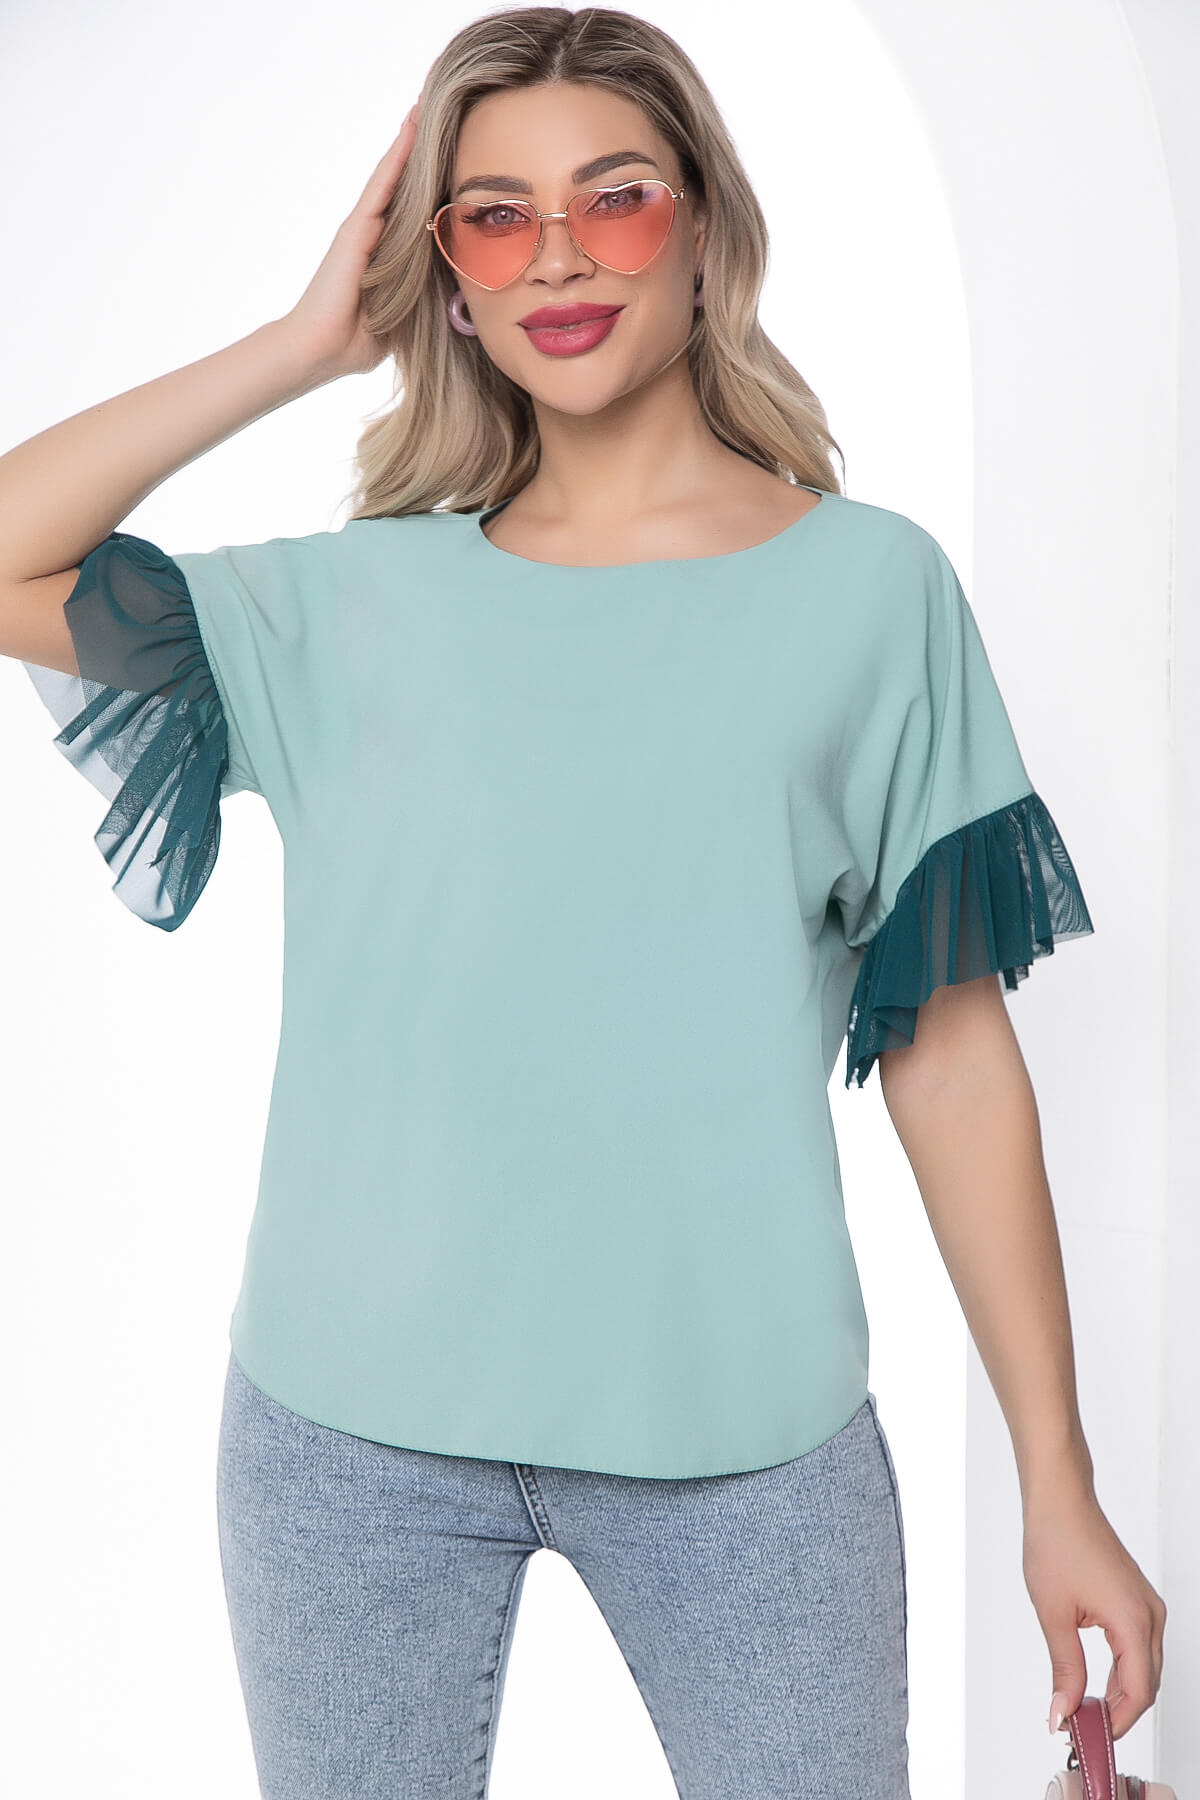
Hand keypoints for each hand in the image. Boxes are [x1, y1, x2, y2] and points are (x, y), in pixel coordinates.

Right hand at [276, 97, 422, 381]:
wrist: (321, 350)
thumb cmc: (358, 342)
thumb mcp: (405, 315)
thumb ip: (423, 297)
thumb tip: (458, 299)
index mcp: (386, 252)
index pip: (412, 209)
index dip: (429, 182)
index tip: (450, 156)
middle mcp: (372, 232)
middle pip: (402, 183)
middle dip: (418, 150)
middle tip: (440, 111)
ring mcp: (361, 226)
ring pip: (392, 175)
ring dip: (408, 140)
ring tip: (425, 105)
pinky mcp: (355, 228)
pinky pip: (382, 185)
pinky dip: (397, 157)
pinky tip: (411, 129)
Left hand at [1022, 1490, 1166, 1739]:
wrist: (1060, 1501)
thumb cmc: (1057, 1542)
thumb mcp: (1054, 1614)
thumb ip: (1065, 1669)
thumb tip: (1063, 1710)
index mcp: (1134, 1621)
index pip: (1137, 1693)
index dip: (1115, 1721)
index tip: (1089, 1735)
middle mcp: (1150, 1615)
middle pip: (1146, 1685)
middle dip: (1118, 1712)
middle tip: (1082, 1725)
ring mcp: (1147, 1606)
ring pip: (1145, 1668)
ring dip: (1120, 1692)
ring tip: (1084, 1706)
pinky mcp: (1138, 1600)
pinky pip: (1140, 1648)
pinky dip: (1122, 1669)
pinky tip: (1097, 1680)